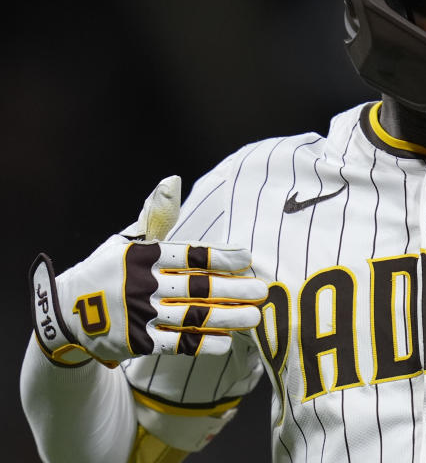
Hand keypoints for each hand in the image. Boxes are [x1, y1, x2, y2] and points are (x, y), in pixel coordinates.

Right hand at [30, 177, 267, 366]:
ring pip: (193, 316)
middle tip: (261, 291)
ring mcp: (139, 315)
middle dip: (233, 289)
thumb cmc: (108, 270)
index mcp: (143, 256)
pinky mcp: (136, 343)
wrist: (65, 312)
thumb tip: (174, 181)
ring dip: (227, 317)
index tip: (247, 258)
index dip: (221, 256)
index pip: (190, 254)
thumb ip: (157, 216)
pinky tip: (226, 341)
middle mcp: (142, 284)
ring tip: (254, 317)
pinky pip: (177, 344)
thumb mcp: (126, 240)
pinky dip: (203, 343)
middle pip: (198, 287)